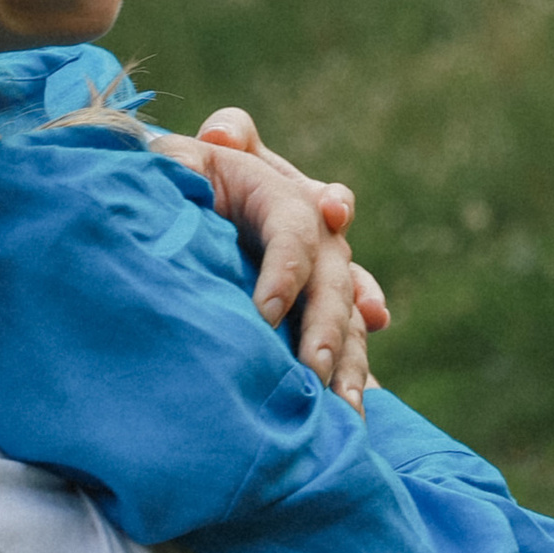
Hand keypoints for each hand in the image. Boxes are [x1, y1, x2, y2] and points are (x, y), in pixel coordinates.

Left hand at [149, 106, 390, 406]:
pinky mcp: (325, 318)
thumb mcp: (205, 151)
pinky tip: (351, 416)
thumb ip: (222, 136)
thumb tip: (222, 135)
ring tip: (346, 405)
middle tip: (312, 367)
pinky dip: (351, 380)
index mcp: (294, 198)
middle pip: (336, 282)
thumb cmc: (202, 177)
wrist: (203, 210)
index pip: (297, 229)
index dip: (286, 269)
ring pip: (351, 321)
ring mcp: (328, 283)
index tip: (265, 314)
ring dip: (350, 362)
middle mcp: (322, 241)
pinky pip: (349, 349)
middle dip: (326, 326)